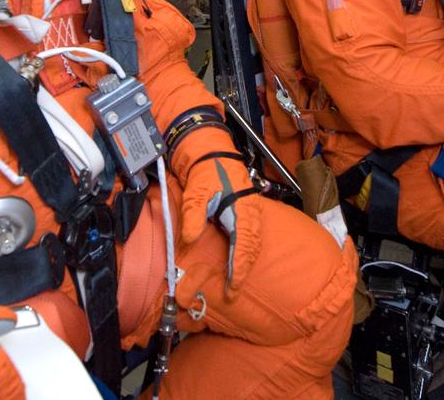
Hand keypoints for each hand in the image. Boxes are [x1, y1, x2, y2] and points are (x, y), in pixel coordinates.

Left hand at [179, 155, 264, 291]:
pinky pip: (251, 237)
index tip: (233, 286)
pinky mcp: (246, 211)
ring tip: (235, 281)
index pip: (243, 245)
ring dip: (245, 263)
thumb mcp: (196, 192)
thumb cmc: (206, 170)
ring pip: (253, 244)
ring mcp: (251, 212)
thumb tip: (191, 238)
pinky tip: (238, 260)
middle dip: (243, 271)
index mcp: (241, 210)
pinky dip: (246, 252)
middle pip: (252, 248)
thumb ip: (194, 216)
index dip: (238, 268)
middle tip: (232, 292)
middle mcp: (251, 213)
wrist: (212, 151)